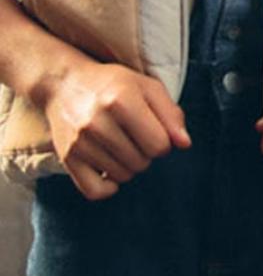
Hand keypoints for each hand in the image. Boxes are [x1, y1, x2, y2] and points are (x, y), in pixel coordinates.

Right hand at [43, 61, 190, 200]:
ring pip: (122, 176)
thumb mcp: (148, 87)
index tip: (155, 131)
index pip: (159, 145)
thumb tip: (184, 144)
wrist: (64, 84)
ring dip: (129, 165)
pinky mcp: (66, 158)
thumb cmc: (113, 85)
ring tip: (121, 145)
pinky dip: (108, 187)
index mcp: (121, 100)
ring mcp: (79, 142)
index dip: (164, 141)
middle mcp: (97, 123)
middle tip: (136, 136)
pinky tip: (111, 170)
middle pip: (142, 162)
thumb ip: (171, 115)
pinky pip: (94, 191)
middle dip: (146, 153)